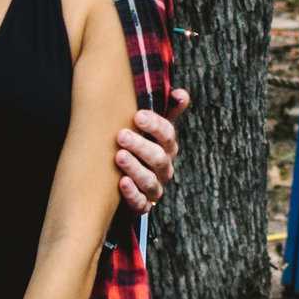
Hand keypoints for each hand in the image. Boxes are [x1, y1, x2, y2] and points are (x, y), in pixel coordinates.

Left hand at [114, 88, 189, 212]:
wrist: (119, 177)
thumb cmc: (137, 144)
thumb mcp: (148, 127)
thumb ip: (164, 108)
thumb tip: (180, 94)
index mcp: (166, 146)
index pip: (168, 135)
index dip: (155, 125)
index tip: (138, 116)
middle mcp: (163, 167)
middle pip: (159, 158)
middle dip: (141, 146)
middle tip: (122, 135)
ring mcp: (154, 187)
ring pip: (150, 181)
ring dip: (135, 168)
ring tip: (120, 156)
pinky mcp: (142, 205)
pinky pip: (140, 203)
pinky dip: (132, 194)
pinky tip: (121, 183)